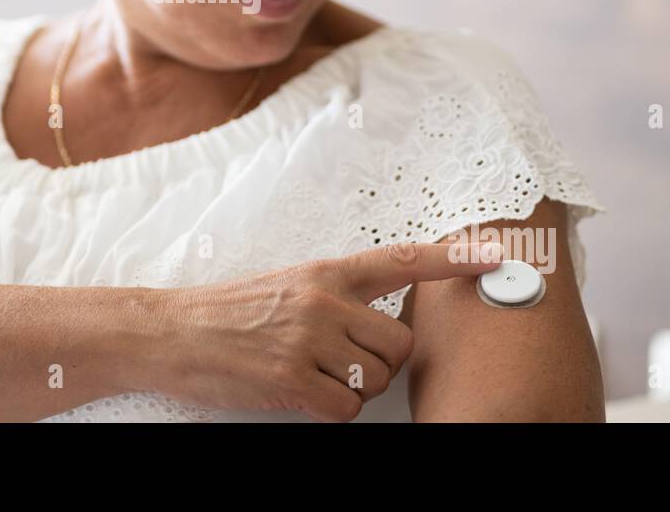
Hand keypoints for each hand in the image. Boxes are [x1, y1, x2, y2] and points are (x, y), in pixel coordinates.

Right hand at [151, 240, 503, 421]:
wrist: (171, 332)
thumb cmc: (229, 313)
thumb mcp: (288, 285)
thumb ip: (336, 297)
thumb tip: (381, 325)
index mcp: (326, 271)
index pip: (402, 260)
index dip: (454, 260)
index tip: (497, 258)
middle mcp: (323, 299)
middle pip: (399, 345)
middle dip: (381, 364)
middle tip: (342, 362)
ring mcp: (308, 338)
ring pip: (374, 381)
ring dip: (352, 390)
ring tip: (310, 375)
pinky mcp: (291, 377)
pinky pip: (344, 409)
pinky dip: (329, 412)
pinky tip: (297, 393)